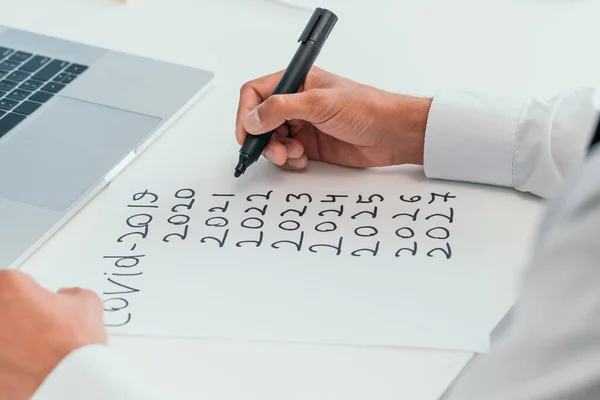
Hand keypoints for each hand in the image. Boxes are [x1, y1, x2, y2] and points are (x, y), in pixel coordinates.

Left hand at [0, 270, 106, 398]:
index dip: (23, 292)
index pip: (7, 281)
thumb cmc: (73, 346)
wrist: (68, 383)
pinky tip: (25, 367)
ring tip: (30, 350)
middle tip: (32, 325)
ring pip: (0, 335)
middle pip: (0, 308)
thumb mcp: (89, 305)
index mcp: (10, 288)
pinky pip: (0, 362)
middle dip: (12, 315)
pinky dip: (8, 363)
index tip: (33, 302)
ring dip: (8, 339)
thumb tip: (68, 299)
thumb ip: (73, 294)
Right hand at [236, 66, 431, 169]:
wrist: (392, 134)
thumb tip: (253, 119)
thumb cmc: (366, 108)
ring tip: (294, 155)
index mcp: (297, 82)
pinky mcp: (311, 145)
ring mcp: (303, 125)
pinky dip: (290, 161)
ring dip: (278, 151)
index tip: (247, 134)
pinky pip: (287, 155)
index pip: (256, 93)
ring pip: (273, 141)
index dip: (247, 113)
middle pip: (261, 121)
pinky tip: (303, 160)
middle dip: (263, 138)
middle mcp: (297, 103)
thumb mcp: (319, 103)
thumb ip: (281, 109)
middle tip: (275, 151)